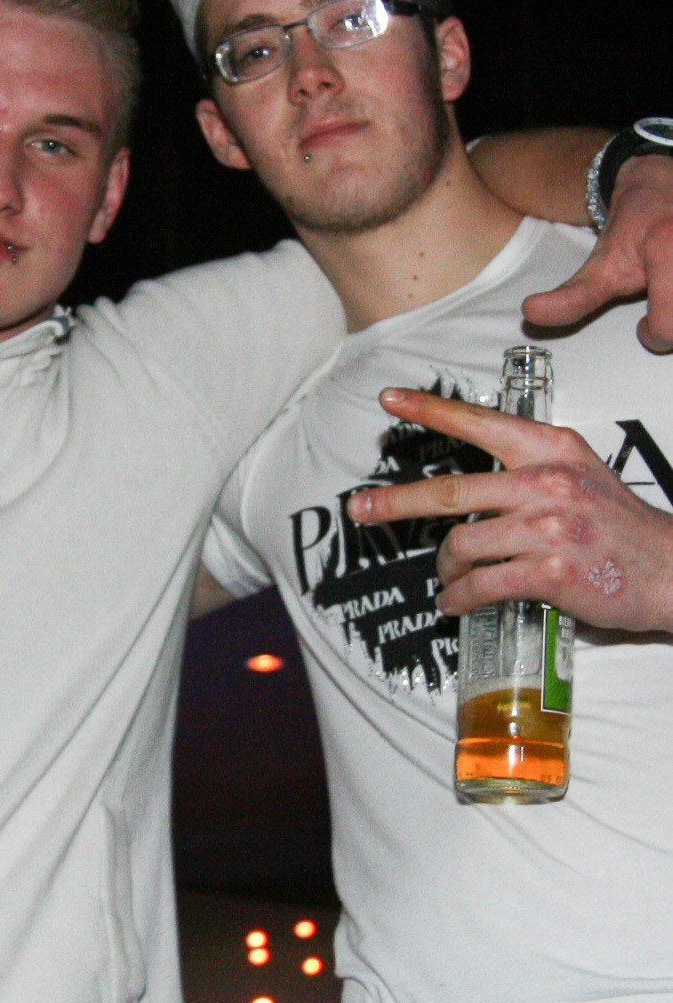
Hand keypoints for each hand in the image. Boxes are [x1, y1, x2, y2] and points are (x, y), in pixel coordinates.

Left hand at [345, 388, 672, 632]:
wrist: (669, 568)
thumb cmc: (619, 527)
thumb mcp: (578, 474)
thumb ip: (528, 469)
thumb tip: (473, 489)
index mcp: (551, 448)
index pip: (479, 422)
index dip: (429, 410)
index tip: (389, 400)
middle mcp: (546, 480)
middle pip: (450, 490)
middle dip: (396, 502)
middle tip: (361, 509)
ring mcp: (547, 527)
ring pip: (462, 544)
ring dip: (446, 567)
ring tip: (449, 578)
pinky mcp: (549, 573)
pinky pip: (481, 585)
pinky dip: (458, 598)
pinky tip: (453, 603)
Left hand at [522, 154, 672, 350]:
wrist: (664, 181)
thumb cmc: (637, 227)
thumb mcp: (602, 263)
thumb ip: (572, 296)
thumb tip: (530, 314)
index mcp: (668, 248)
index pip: (669, 324)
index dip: (655, 336)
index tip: (643, 327)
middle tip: (662, 310)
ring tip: (672, 293)